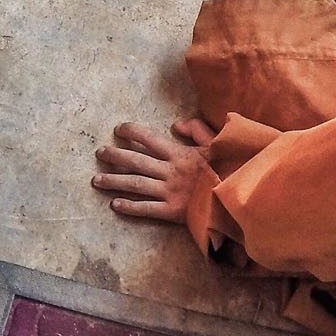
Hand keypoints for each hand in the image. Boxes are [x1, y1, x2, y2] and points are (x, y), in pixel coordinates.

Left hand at [93, 119, 217, 222]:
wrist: (238, 199)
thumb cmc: (228, 170)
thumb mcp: (216, 144)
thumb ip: (197, 129)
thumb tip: (175, 124)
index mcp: (179, 153)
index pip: (148, 138)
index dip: (131, 132)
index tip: (118, 130)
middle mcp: (170, 171)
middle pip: (135, 161)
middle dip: (114, 156)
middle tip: (99, 153)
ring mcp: (169, 192)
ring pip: (135, 184)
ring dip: (113, 181)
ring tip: (96, 180)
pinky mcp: (172, 211)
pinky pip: (146, 208)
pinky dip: (129, 207)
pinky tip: (114, 205)